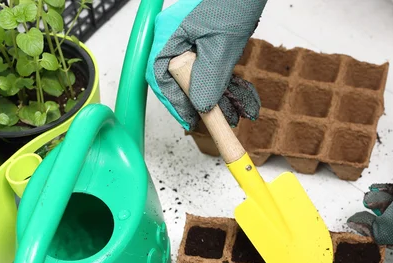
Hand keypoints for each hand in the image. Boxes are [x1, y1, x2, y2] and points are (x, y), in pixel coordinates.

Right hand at [146, 0, 266, 130]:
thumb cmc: (233, 3)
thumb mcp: (221, 46)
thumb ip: (208, 78)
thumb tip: (200, 106)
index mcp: (167, 34)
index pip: (159, 76)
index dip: (173, 102)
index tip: (188, 120)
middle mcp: (173, 35)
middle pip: (174, 77)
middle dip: (192, 100)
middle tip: (206, 119)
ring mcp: (188, 37)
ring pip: (192, 74)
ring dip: (208, 92)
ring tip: (225, 110)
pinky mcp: (204, 39)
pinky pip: (204, 66)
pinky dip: (216, 81)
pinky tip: (230, 93)